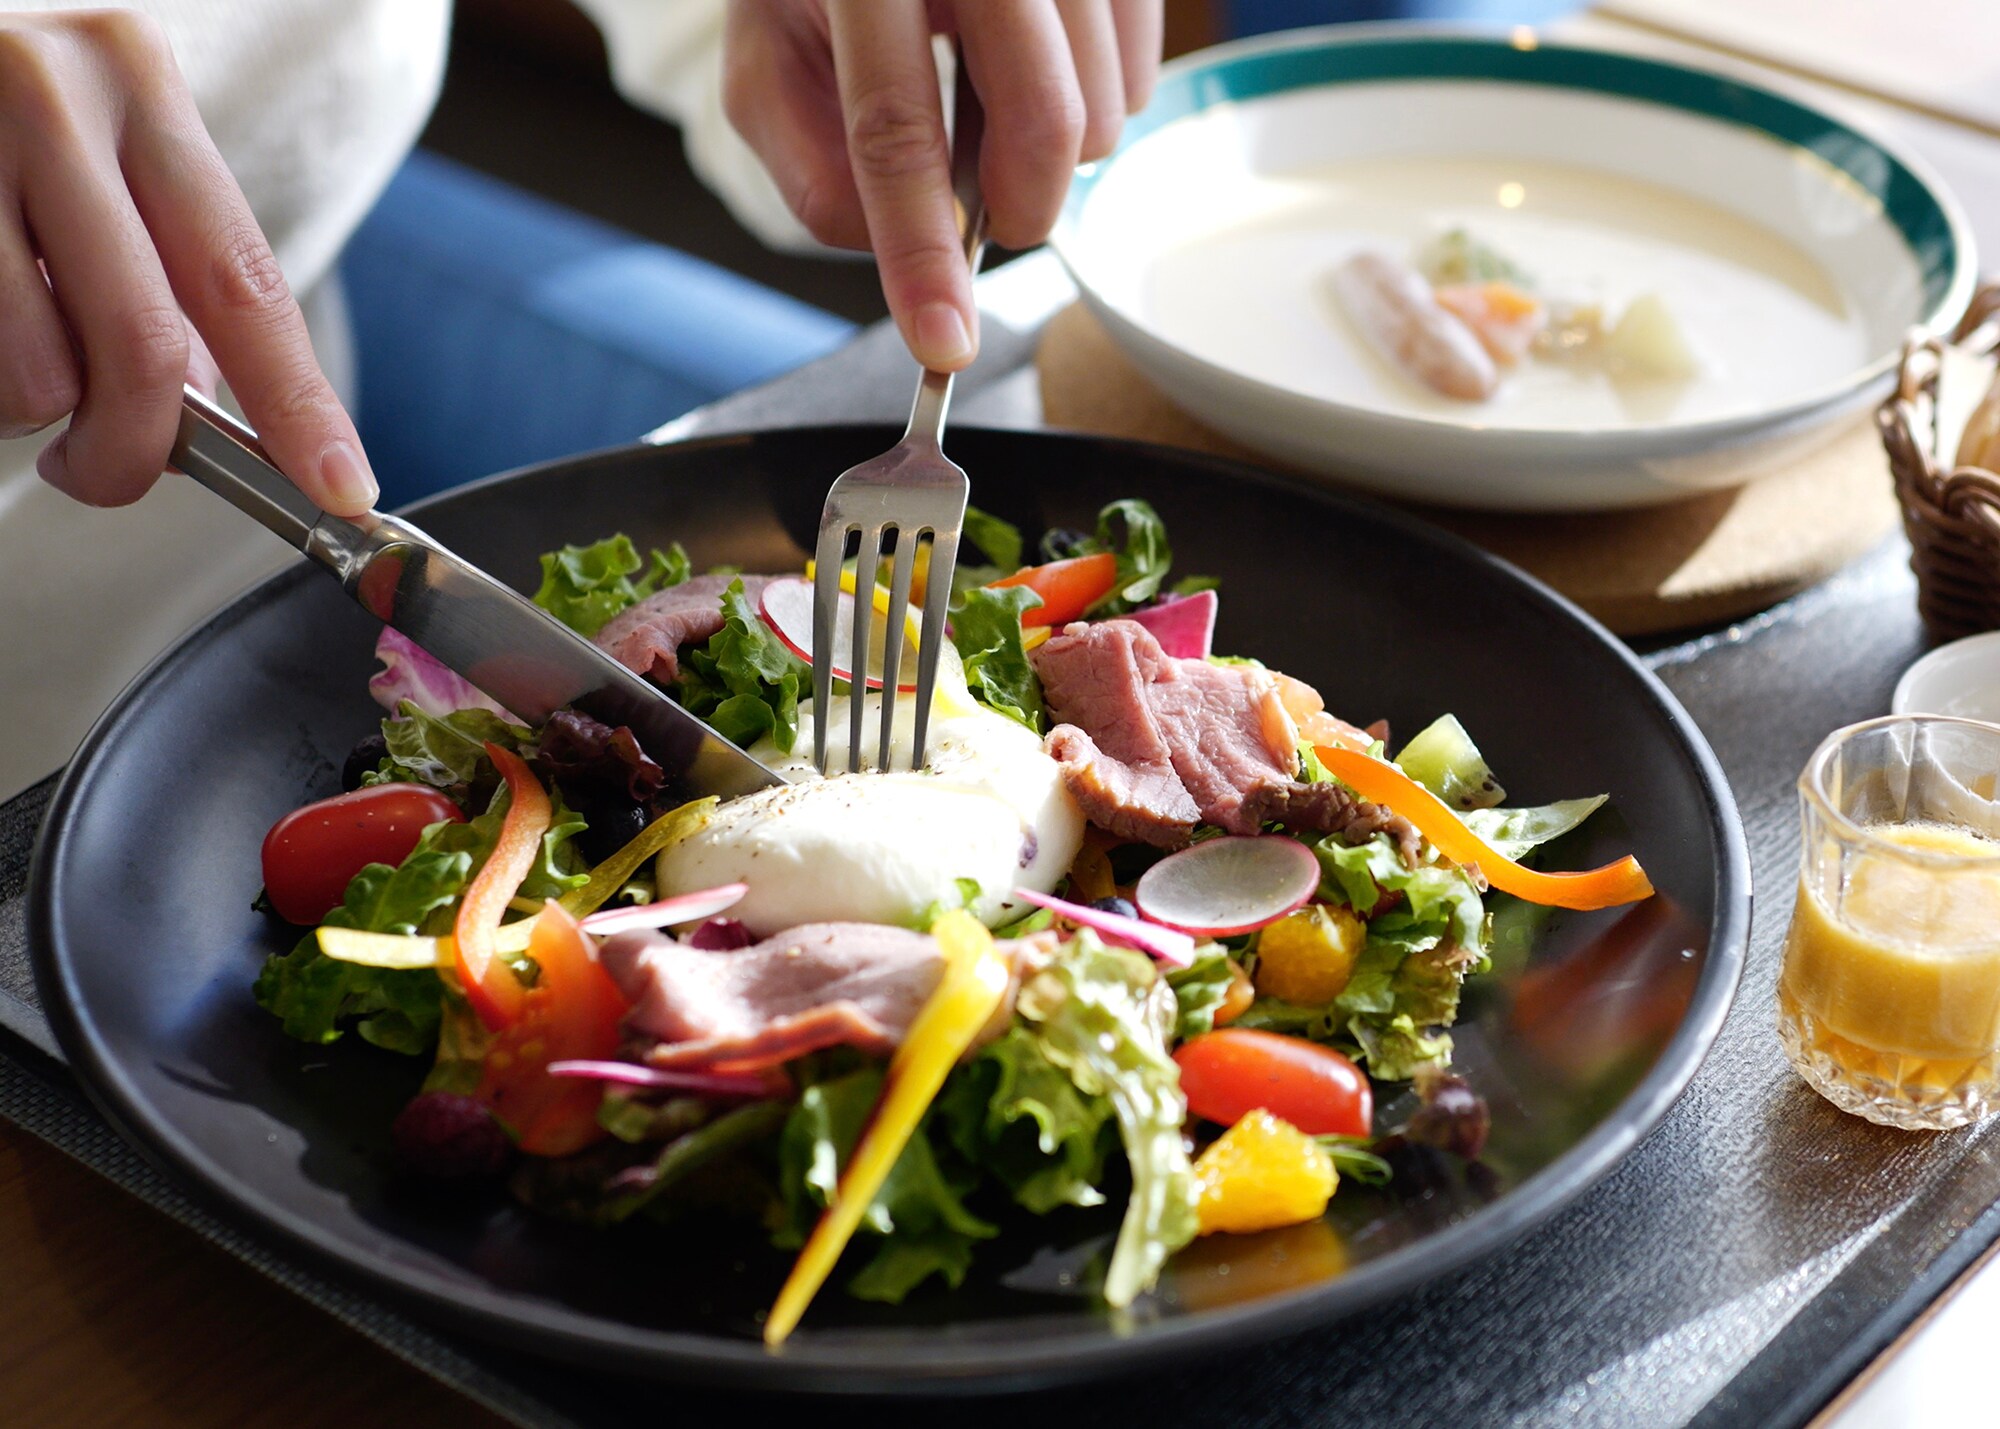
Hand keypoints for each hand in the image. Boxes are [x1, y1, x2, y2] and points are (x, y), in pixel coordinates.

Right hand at [0, 10, 374, 513]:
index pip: (244, 283)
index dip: (298, 406)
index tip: (340, 486)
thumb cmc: (1, 107)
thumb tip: (200, 411)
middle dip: (135, 447)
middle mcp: (55, 100)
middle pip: (144, 346)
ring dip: (33, 408)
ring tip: (13, 353)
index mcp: (139, 85)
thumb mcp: (101, 150)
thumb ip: (163, 268)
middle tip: (108, 473)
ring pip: (37, 371)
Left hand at [723, 0, 1161, 371]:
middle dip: (1022, 208)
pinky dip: (1096, 106)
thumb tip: (900, 249)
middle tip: (990, 214)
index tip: (944, 344)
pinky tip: (1038, 66)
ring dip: (1054, 154)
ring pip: (1104, 108)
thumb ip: (809, 165)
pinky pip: (1144, 76)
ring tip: (992, 96)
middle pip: (1040, 117)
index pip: (894, 128)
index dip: (921, 250)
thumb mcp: (770, 55)